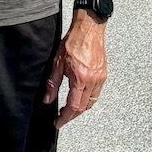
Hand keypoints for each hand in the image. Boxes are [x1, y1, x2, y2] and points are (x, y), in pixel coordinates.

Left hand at [43, 13, 107, 128]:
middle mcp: (92, 81)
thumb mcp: (57, 63)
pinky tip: (80, 96)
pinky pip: (96, 93)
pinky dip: (88, 99)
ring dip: (81, 109)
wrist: (89, 28)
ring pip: (91, 102)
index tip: (58, 123)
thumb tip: (48, 99)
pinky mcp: (104, 74)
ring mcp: (100, 78)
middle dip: (72, 116)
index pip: (73, 107)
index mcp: (80, 79)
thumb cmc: (73, 42)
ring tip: (70, 109)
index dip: (65, 118)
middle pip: (83, 108)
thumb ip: (53, 84)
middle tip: (62, 118)